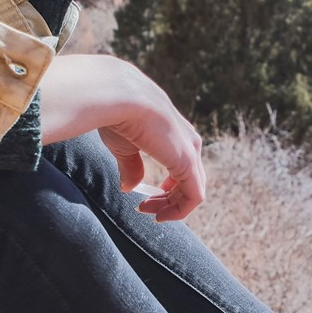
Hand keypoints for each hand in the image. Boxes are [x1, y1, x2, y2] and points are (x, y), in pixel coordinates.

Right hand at [38, 55, 207, 220]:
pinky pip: (193, 196)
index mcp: (175, 134)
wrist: (120, 97)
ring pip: (193, 190)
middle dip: (168, 199)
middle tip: (143, 208)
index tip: (142, 197)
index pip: (181, 167)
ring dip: (171, 207)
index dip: (165, 188)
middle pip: (189, 180)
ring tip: (149, 212)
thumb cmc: (117, 115)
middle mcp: (188, 142)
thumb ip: (131, 166)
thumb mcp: (124, 146)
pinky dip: (178, 210)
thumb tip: (129, 187)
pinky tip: (159, 215)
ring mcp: (190, 152)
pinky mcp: (188, 163)